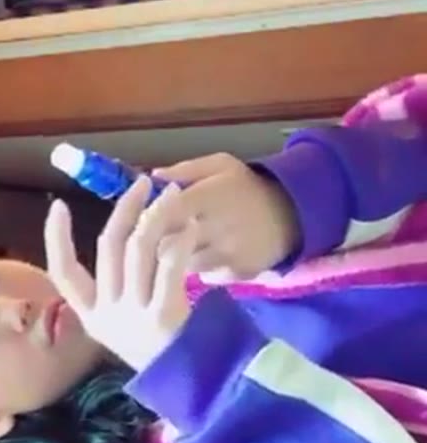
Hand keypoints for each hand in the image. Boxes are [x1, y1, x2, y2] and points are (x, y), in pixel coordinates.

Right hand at [44, 177, 195, 371]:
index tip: (58, 205)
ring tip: (172, 195)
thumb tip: (130, 228)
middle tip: (143, 183)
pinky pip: (169, 265)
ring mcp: (133, 316)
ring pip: (138, 249)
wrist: (191, 384)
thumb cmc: (159, 347)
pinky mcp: (163, 316)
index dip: (56, 238)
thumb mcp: (127, 321)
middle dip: (124, 208)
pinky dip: (178, 239)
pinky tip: (188, 226)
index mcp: (91, 316)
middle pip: (108, 247)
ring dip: (155, 214)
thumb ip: (122, 283)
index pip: (62, 274)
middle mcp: (107, 315)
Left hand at [154, 153, 299, 280]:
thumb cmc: (248, 187)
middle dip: (159, 244)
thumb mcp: (221, 165)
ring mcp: (228, 253)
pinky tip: (207, 258)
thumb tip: (152, 176)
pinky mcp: (238, 273)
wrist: (293, 213)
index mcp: (208, 195)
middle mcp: (217, 226)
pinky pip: (205, 277)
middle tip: (159, 240)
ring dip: (178, 261)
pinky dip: (201, 270)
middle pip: (169, 245)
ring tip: (184, 250)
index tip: (148, 221)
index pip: (165, 214)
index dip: (151, 220)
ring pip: (184, 265)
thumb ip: (185, 169)